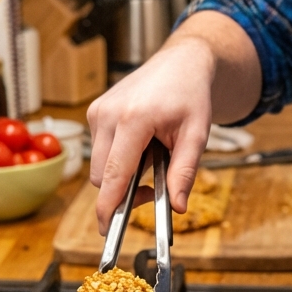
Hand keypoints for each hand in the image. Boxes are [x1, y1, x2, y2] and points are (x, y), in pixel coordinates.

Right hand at [87, 35, 214, 234]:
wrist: (181, 63)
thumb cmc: (191, 95)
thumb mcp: (197, 135)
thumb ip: (185, 173)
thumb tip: (178, 207)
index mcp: (134, 119)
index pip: (114, 175)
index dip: (109, 206)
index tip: (107, 229)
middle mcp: (109, 114)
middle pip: (103, 176)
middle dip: (124, 190)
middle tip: (154, 186)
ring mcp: (98, 111)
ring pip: (100, 166)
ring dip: (121, 172)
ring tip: (152, 154)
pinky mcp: (94, 111)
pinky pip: (100, 150)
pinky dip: (118, 156)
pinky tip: (140, 142)